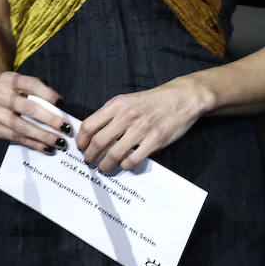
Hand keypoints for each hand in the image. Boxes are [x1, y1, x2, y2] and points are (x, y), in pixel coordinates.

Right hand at [0, 70, 69, 152]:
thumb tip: (61, 109)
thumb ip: (37, 93)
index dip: (48, 94)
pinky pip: (14, 137)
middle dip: (49, 120)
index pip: (31, 84)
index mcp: (9, 79)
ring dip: (42, 136)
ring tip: (59, 142)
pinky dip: (32, 143)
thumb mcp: (21, 84)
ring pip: (21, 126)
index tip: (63, 104)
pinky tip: (45, 147)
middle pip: (27, 108)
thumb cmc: (11, 91)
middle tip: (66, 129)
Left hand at [76, 76, 209, 172]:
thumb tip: (92, 134)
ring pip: (114, 154)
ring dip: (105, 165)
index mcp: (118, 104)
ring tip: (105, 167)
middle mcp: (128, 115)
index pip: (89, 126)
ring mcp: (142, 128)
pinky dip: (126, 165)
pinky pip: (133, 160)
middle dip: (90, 156)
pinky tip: (125, 164)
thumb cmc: (154, 101)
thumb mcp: (128, 100)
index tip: (82, 148)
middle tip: (90, 161)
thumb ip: (110, 114)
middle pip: (98, 142)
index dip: (81, 141)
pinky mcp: (155, 140)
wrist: (183, 97)